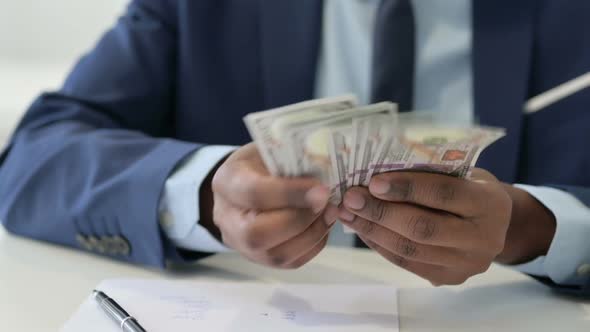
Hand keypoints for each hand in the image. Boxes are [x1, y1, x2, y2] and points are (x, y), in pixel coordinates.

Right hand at [210, 143, 337, 268]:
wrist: (250, 179)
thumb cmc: (263, 161)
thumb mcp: (271, 149)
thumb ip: (292, 158)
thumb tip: (327, 167)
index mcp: (226, 183)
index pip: (254, 194)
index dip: (289, 194)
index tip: (322, 188)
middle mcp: (227, 219)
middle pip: (258, 234)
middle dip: (299, 220)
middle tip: (327, 203)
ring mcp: (241, 244)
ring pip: (277, 255)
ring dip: (312, 234)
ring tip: (330, 211)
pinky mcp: (261, 259)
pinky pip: (290, 261)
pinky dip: (314, 244)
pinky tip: (323, 223)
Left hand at [338, 169, 513, 285]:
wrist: (495, 224)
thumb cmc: (469, 187)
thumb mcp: (461, 172)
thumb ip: (430, 173)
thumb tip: (376, 174)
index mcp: (490, 203)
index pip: (444, 194)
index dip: (407, 188)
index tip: (374, 182)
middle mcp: (484, 239)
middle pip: (423, 228)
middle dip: (381, 212)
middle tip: (351, 198)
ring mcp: (466, 264)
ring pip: (410, 249)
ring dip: (373, 230)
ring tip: (348, 213)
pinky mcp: (448, 279)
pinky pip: (406, 263)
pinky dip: (379, 244)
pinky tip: (362, 228)